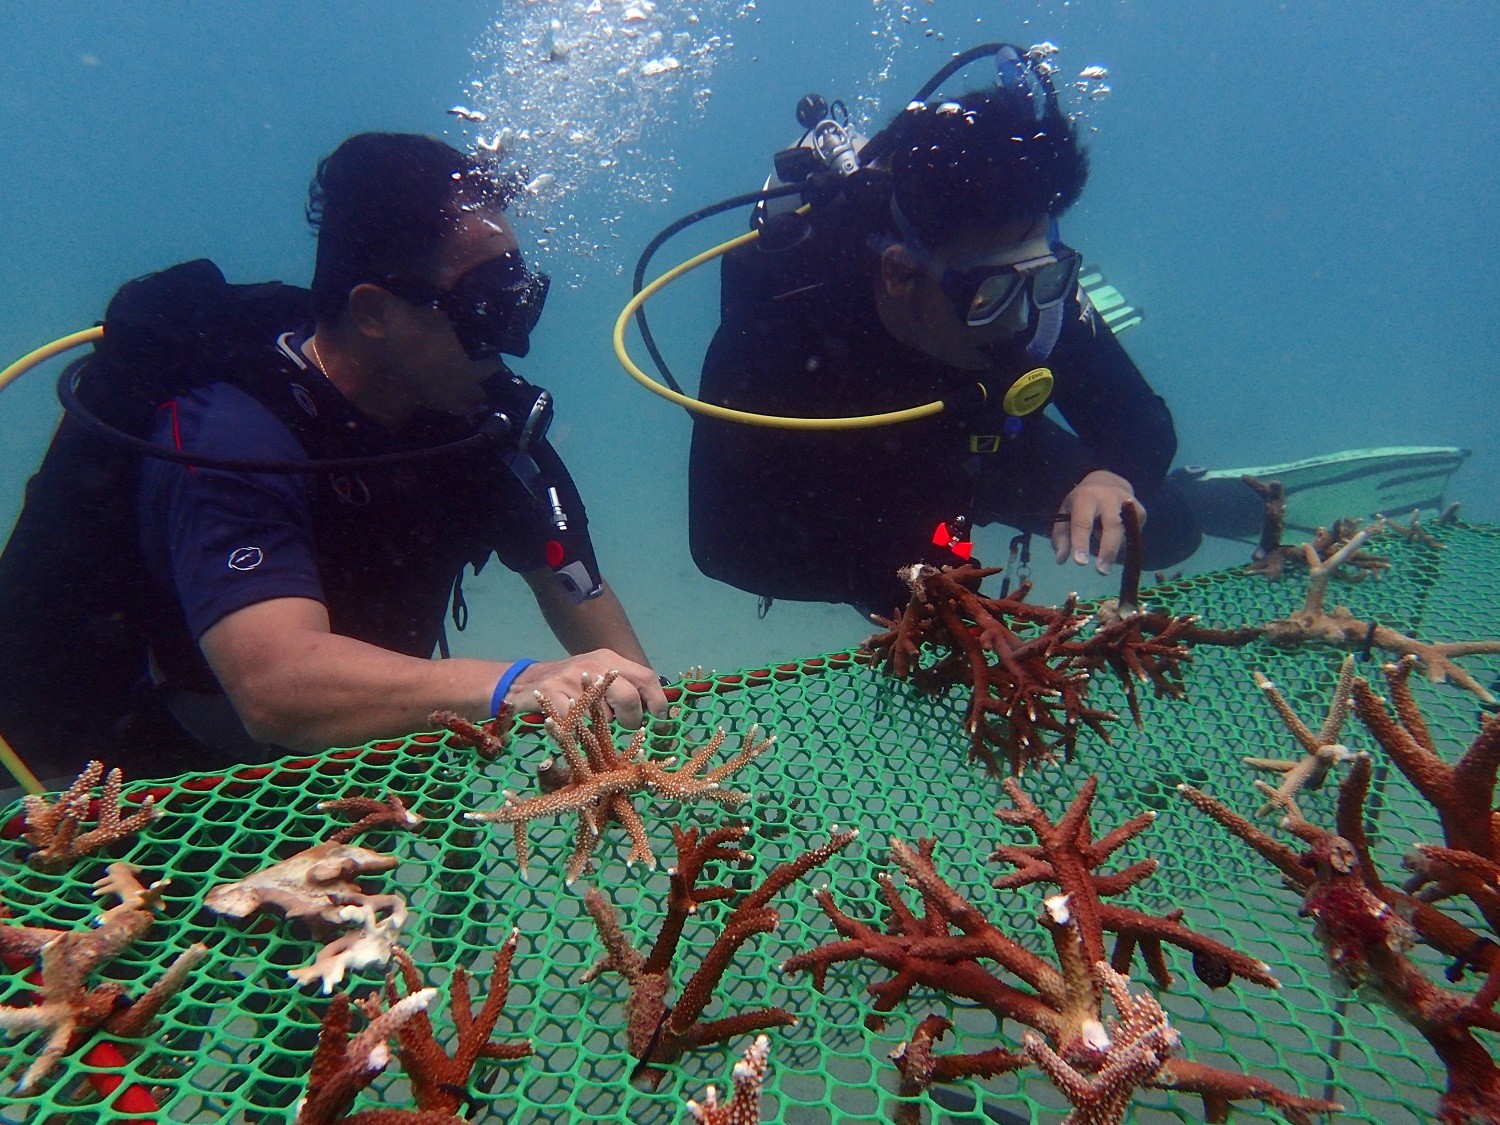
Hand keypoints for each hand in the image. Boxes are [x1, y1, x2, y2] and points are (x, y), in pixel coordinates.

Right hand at [505, 649, 669, 728]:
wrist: (524, 681)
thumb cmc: (570, 684)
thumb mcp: (599, 676)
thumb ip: (624, 686)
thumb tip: (655, 709)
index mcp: (610, 660)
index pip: (646, 676)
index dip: (658, 700)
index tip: (660, 718)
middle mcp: (593, 665)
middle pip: (628, 697)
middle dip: (631, 719)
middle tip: (624, 726)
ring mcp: (571, 678)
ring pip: (602, 716)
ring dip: (599, 727)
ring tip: (588, 720)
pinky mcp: (551, 693)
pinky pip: (574, 723)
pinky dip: (576, 731)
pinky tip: (571, 727)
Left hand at [1051, 470, 1144, 574]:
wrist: (1107, 481)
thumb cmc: (1081, 503)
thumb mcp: (1065, 513)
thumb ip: (1061, 536)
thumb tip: (1061, 560)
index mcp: (1085, 498)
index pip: (1082, 522)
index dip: (1081, 543)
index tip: (1080, 562)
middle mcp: (1109, 498)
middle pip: (1112, 525)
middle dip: (1107, 550)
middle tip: (1101, 571)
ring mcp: (1128, 503)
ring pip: (1126, 531)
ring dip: (1116, 549)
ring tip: (1107, 562)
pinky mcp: (1141, 511)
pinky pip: (1134, 533)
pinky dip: (1124, 544)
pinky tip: (1115, 543)